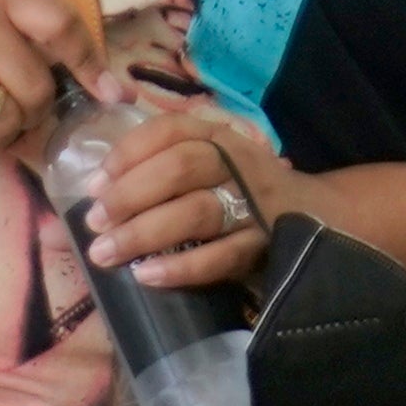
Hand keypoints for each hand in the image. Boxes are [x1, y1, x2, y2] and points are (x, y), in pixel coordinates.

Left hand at [75, 92, 295, 298]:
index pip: (173, 130)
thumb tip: (85, 198)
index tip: (97, 180)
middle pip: (182, 167)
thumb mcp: (212, 167)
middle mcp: (240, 164)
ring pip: (199, 211)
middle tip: (95, 220)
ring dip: (147, 232)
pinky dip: (182, 268)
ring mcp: (255, 206)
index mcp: (221, 138)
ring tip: (106, 252)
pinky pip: (221, 257)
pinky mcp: (266, 249)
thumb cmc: (243, 192)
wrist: (321, 218)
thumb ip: (161, 170)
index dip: (130, 151)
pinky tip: (148, 276)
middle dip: (132, 193)